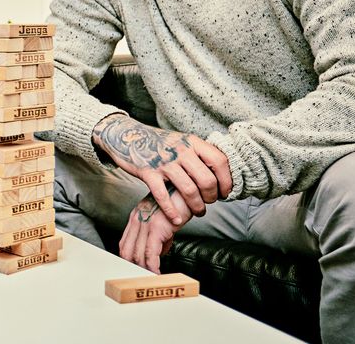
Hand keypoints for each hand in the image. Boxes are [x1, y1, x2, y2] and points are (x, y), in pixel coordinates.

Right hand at [92, 114, 231, 223]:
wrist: (128, 135)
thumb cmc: (159, 143)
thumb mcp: (183, 141)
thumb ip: (200, 153)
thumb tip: (223, 172)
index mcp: (192, 142)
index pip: (220, 162)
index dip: (227, 180)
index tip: (225, 192)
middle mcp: (181, 150)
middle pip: (207, 180)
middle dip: (212, 197)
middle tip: (210, 203)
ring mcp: (164, 162)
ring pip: (189, 190)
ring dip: (197, 207)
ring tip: (198, 212)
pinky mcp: (148, 172)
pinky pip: (163, 196)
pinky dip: (171, 211)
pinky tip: (176, 219)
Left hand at [119, 189, 191, 272]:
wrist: (189, 191)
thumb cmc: (179, 204)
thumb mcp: (163, 221)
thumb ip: (158, 237)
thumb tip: (158, 254)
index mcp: (136, 217)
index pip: (125, 244)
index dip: (128, 260)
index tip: (135, 270)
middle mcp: (137, 219)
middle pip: (126, 251)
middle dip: (134, 267)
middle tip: (143, 279)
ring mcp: (145, 223)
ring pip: (137, 254)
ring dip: (144, 270)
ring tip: (151, 279)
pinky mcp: (156, 228)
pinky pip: (150, 253)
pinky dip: (153, 267)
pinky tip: (157, 274)